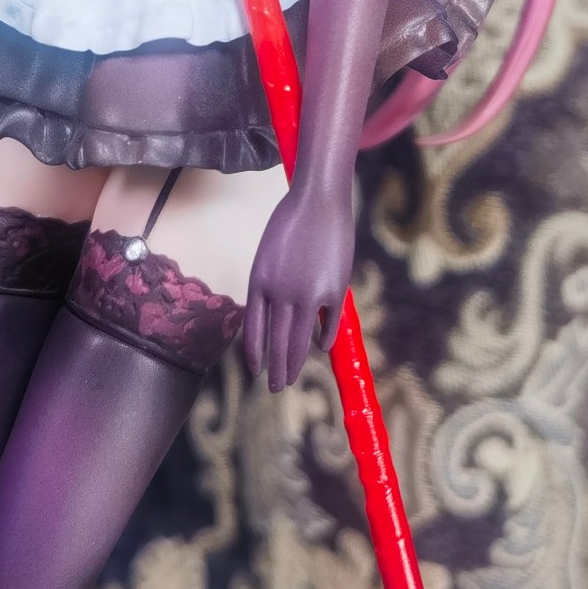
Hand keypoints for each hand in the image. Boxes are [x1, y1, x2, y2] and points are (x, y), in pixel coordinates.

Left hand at [244, 182, 353, 391]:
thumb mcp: (270, 254)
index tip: (256, 371)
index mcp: (260, 281)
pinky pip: (328, 324)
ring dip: (295, 364)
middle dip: (276, 370)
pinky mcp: (333, 290)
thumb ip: (271, 285)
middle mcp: (281, 293)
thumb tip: (279, 316)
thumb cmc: (291, 221)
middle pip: (277, 342)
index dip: (255, 353)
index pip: (254, 329)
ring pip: (300, 341)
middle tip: (276, 388)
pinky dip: (324, 338)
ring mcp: (308, 294)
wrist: (318, 200)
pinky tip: (321, 347)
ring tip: (292, 380)